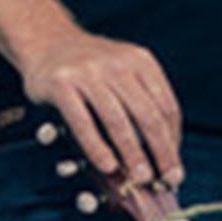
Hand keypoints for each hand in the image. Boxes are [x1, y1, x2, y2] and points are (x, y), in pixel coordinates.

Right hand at [20, 29, 181, 190]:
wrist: (47, 40)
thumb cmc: (91, 67)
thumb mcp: (123, 70)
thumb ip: (141, 101)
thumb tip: (162, 151)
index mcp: (140, 61)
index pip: (166, 106)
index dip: (173, 141)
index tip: (174, 167)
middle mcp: (118, 64)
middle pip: (147, 115)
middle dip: (161, 152)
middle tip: (167, 180)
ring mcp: (88, 73)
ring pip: (117, 121)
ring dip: (132, 154)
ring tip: (141, 178)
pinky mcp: (62, 85)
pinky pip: (83, 122)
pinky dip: (97, 147)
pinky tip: (107, 166)